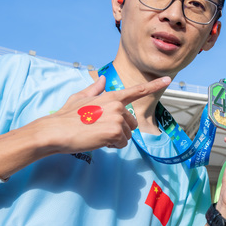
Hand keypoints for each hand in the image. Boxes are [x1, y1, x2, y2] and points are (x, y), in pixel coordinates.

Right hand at [37, 75, 170, 153]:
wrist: (56, 131)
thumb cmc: (66, 116)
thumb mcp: (80, 98)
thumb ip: (95, 89)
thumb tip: (103, 79)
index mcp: (110, 96)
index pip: (136, 90)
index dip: (154, 85)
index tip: (169, 79)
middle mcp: (117, 105)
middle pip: (132, 123)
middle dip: (121, 130)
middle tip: (100, 130)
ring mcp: (117, 118)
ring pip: (127, 135)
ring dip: (115, 139)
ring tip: (97, 134)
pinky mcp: (115, 131)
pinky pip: (121, 144)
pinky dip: (111, 146)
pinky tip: (98, 141)